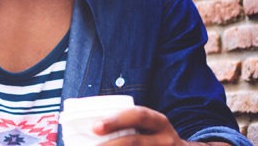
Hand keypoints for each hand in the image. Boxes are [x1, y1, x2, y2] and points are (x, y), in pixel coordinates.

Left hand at [95, 106, 227, 145]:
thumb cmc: (155, 138)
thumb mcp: (150, 127)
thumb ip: (129, 124)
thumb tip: (91, 126)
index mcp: (159, 123)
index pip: (139, 116)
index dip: (116, 120)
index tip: (95, 127)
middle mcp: (166, 140)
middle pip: (135, 141)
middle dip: (111, 145)